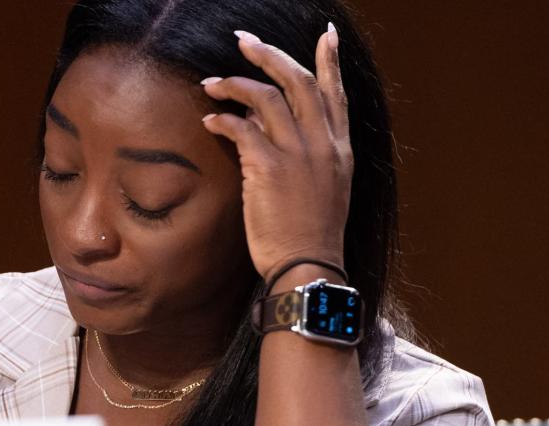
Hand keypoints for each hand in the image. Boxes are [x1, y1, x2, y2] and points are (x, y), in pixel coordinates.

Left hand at [200, 25, 351, 281]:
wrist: (307, 267)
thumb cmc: (309, 238)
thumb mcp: (324, 191)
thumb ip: (308, 157)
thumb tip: (275, 130)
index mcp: (339, 150)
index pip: (336, 93)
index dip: (329, 62)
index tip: (325, 35)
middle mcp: (323, 145)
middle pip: (297, 81)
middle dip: (268, 55)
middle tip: (243, 41)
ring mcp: (298, 155)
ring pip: (267, 96)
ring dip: (235, 84)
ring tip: (211, 83)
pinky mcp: (270, 169)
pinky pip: (242, 128)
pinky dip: (222, 119)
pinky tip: (209, 120)